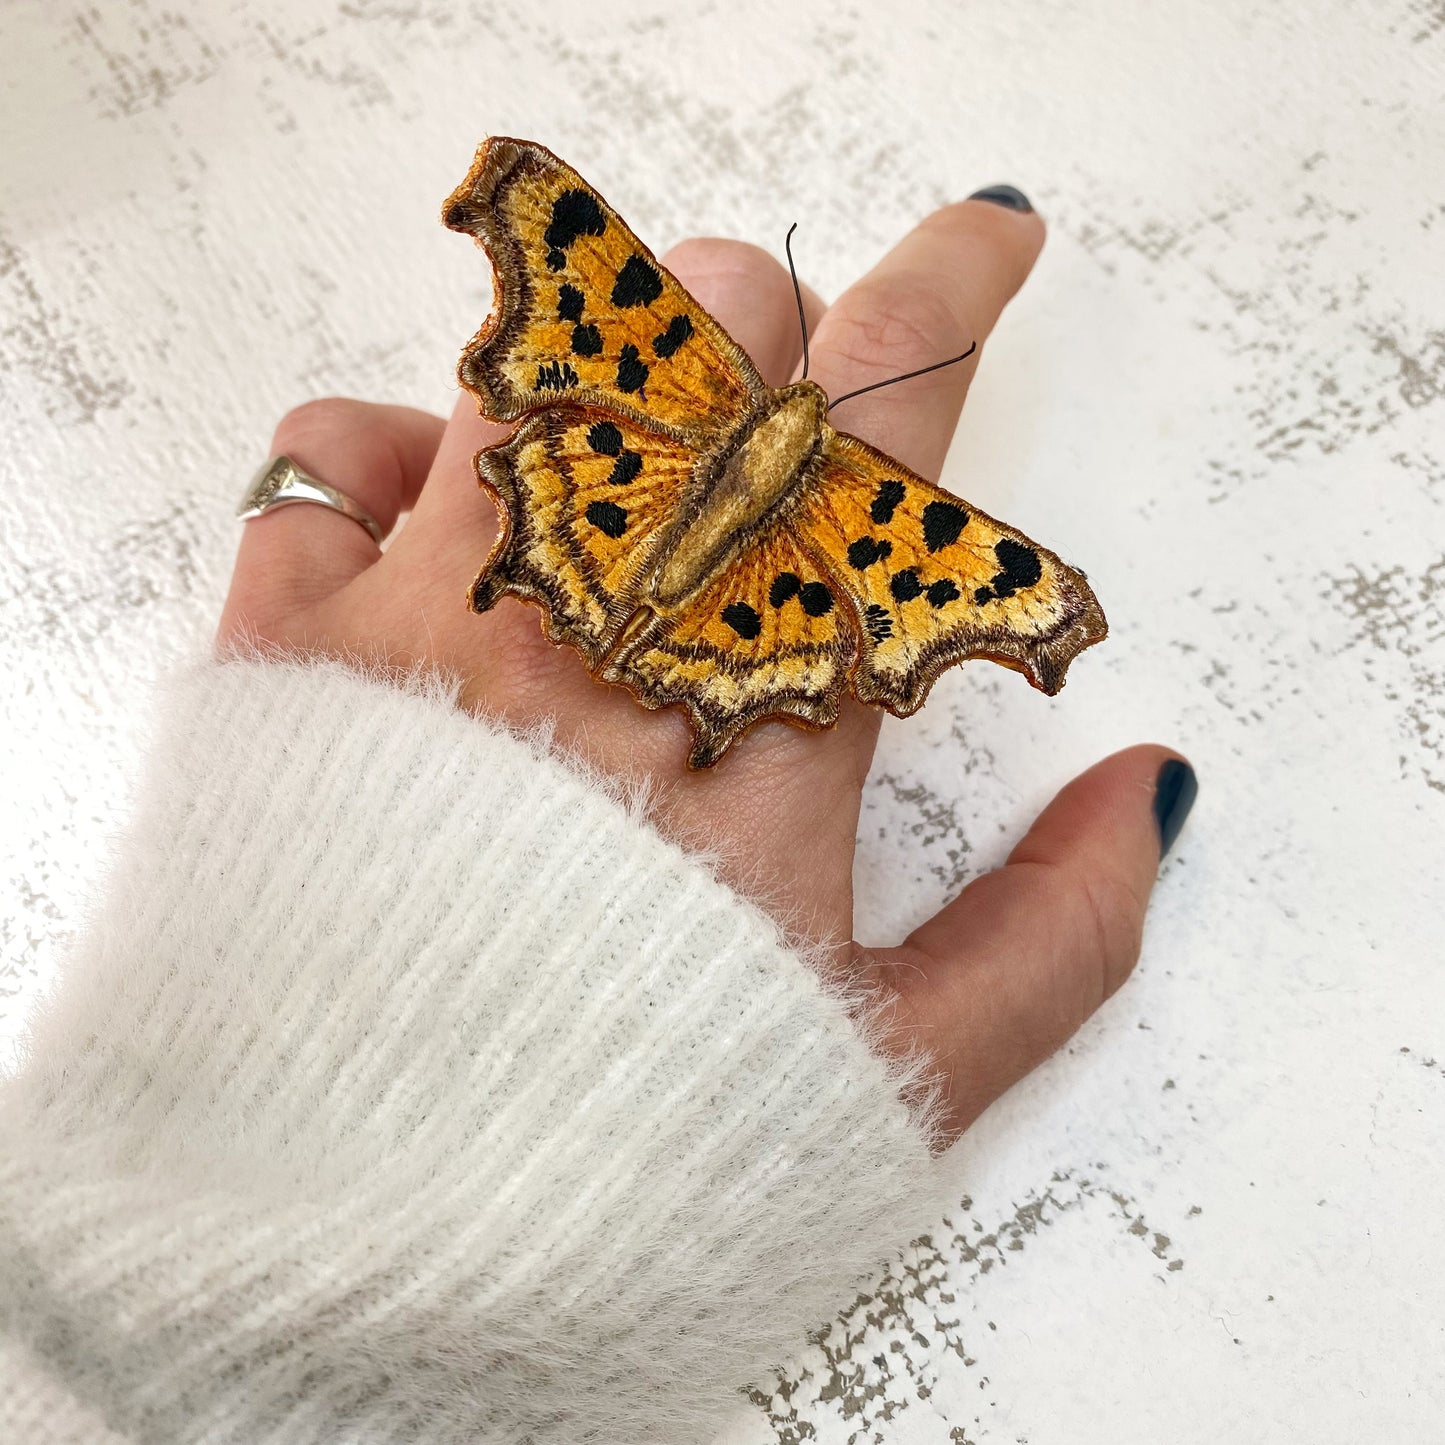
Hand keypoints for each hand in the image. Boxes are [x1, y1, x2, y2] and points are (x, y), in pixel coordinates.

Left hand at [218, 192, 1194, 1147]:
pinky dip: (392, 453)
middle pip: (713, 331)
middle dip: (773, 339)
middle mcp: (605, 627)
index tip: (986, 241)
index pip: (890, 420)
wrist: (358, 1244)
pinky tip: (434, 532)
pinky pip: (330, 456)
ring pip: (536, 358)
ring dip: (608, 379)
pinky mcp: (283, 650)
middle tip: (773, 433)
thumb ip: (1052, 935)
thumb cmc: (621, 1156)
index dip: (954, 288)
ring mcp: (430, 620)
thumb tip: (1145, 801)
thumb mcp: (887, 1076)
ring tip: (619, 491)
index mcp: (772, 716)